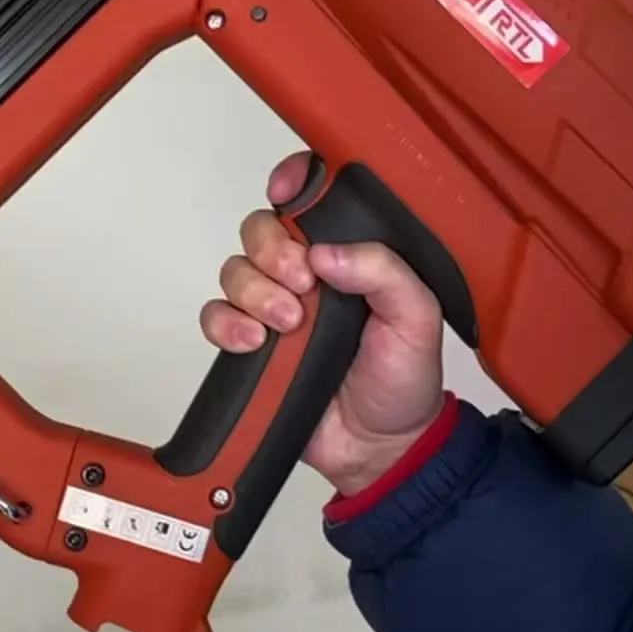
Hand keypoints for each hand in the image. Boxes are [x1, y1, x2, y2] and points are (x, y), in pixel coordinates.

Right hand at [199, 153, 447, 498]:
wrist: (381, 448)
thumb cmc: (404, 379)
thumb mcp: (417, 317)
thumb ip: (383, 272)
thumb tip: (326, 253)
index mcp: (349, 255)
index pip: (312, 198)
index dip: (292, 183)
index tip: (288, 195)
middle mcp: (307, 274)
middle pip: (261, 229)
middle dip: (272, 249)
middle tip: (301, 282)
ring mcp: (275, 308)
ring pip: (235, 269)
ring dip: (254, 290)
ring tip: (289, 324)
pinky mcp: (250, 346)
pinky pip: (215, 316)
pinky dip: (225, 323)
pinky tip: (252, 342)